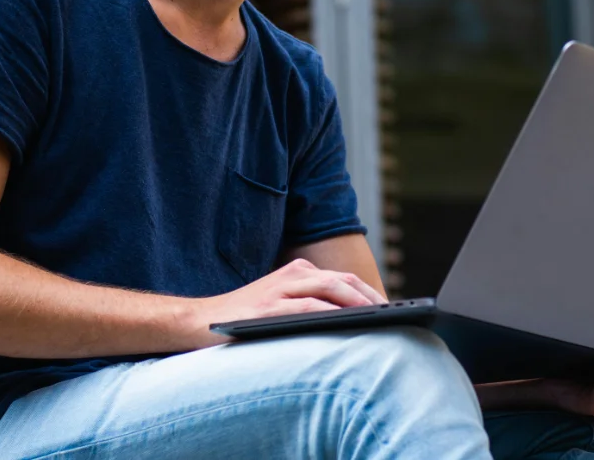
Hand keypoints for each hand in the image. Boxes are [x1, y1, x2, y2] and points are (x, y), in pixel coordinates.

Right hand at [190, 258, 387, 347]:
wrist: (200, 321)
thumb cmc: (245, 318)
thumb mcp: (280, 304)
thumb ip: (309, 304)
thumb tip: (350, 321)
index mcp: (297, 272)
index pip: (343, 280)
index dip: (369, 293)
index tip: (390, 310)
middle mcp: (292, 275)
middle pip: (343, 281)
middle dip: (371, 297)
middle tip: (393, 315)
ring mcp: (280, 289)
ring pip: (330, 288)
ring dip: (358, 302)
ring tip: (379, 317)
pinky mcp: (269, 307)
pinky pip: (308, 306)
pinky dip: (331, 312)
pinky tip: (347, 321)